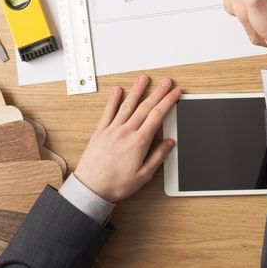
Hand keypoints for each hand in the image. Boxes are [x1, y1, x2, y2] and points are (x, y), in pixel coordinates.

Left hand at [73, 76, 181, 202]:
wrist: (91, 188)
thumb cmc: (115, 184)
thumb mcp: (144, 176)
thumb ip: (158, 157)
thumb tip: (169, 143)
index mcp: (139, 142)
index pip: (157, 116)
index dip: (168, 102)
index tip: (175, 93)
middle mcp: (126, 132)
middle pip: (145, 107)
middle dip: (158, 92)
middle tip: (167, 82)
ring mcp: (112, 130)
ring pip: (127, 105)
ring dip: (137, 91)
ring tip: (144, 79)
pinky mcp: (100, 132)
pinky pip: (108, 112)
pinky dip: (113, 100)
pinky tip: (117, 91)